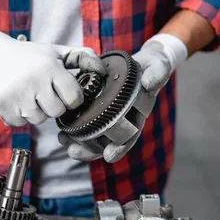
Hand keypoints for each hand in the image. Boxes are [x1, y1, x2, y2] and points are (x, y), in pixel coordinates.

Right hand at [0, 22, 104, 126]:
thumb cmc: (30, 56)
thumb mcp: (56, 52)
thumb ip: (81, 58)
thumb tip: (103, 70)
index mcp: (51, 67)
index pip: (74, 98)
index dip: (71, 98)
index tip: (63, 92)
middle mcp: (34, 80)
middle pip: (57, 112)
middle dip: (53, 105)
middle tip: (43, 93)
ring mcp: (16, 94)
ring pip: (39, 120)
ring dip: (36, 112)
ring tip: (29, 96)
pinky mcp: (1, 104)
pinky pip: (20, 123)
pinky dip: (19, 116)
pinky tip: (16, 100)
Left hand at [59, 33, 187, 162]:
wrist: (145, 63)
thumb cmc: (154, 67)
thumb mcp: (158, 67)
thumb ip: (157, 73)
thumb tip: (149, 83)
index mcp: (138, 115)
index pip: (130, 136)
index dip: (120, 147)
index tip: (109, 156)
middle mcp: (123, 119)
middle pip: (107, 141)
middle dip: (91, 150)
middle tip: (74, 152)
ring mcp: (110, 114)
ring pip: (94, 135)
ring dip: (79, 142)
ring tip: (63, 141)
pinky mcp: (99, 106)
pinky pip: (86, 121)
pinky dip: (73, 128)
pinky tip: (61, 130)